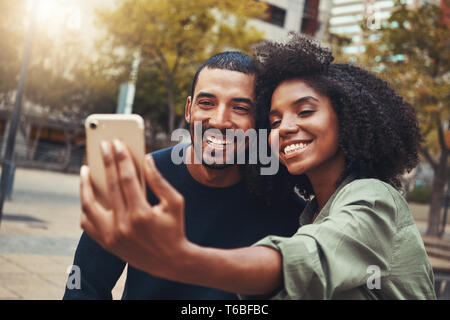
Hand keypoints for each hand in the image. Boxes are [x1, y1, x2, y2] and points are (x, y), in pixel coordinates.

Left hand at [80, 139, 192, 278]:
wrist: (171, 262)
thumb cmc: (175, 228)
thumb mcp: (175, 202)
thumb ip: (159, 180)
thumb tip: (146, 158)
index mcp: (142, 214)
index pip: (126, 178)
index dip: (120, 157)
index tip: (116, 142)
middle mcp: (123, 226)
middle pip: (109, 185)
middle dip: (106, 161)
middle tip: (102, 144)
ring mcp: (111, 236)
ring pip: (89, 205)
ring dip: (85, 185)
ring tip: (85, 169)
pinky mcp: (106, 244)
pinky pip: (88, 223)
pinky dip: (85, 207)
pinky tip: (87, 194)